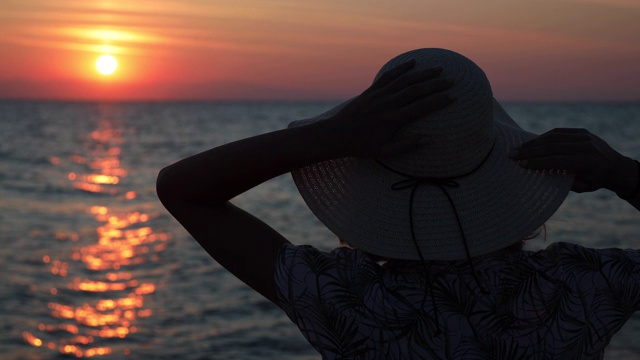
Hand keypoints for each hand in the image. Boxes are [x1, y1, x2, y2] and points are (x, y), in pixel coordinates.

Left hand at [325, 59, 453, 157]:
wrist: (336, 135)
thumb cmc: (360, 147)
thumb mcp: (383, 152)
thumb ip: (406, 146)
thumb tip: (427, 140)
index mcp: (392, 120)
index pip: (421, 107)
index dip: (438, 102)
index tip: (453, 97)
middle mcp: (387, 104)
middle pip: (416, 90)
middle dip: (436, 84)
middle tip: (452, 80)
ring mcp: (378, 95)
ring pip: (405, 80)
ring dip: (423, 73)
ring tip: (438, 68)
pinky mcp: (371, 91)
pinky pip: (388, 77)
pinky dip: (401, 68)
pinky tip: (412, 63)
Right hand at [510, 128, 637, 195]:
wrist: (617, 167)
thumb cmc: (597, 181)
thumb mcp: (581, 186)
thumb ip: (563, 180)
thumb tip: (541, 175)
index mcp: (587, 162)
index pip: (556, 160)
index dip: (537, 162)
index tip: (521, 164)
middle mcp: (585, 146)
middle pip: (552, 146)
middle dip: (529, 150)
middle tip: (512, 154)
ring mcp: (584, 136)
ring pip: (553, 137)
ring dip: (533, 142)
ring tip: (518, 148)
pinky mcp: (581, 131)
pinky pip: (559, 132)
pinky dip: (543, 137)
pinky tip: (531, 143)